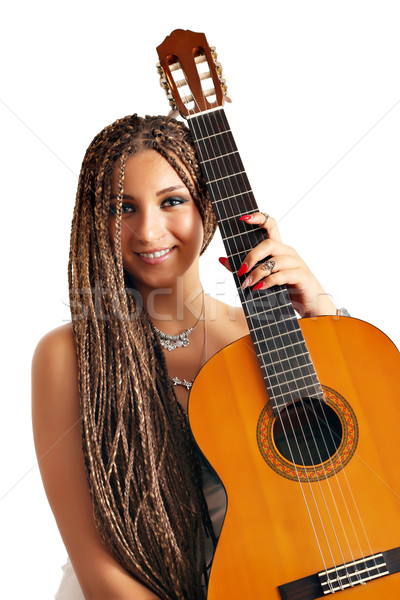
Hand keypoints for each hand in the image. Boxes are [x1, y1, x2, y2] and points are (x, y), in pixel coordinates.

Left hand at [219, 212, 336, 317]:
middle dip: (252, 256)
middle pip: (269, 244)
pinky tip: (259, 288)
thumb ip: (245, 267)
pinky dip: (268, 282)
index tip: (243, 218)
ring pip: (274, 261)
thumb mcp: (264, 277)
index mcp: (279, 248)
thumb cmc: (285, 288)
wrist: (309, 303)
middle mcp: (288, 252)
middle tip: (241, 271)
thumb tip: (221, 259)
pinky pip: (282, 275)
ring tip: (247, 284)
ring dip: (257, 273)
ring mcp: (296, 263)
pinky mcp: (301, 276)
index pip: (271, 224)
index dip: (258, 218)